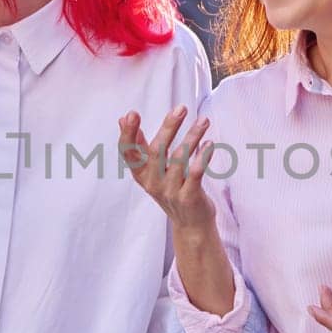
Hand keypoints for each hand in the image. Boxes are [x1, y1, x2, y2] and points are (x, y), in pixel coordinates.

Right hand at [118, 107, 215, 231]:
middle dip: (168, 127)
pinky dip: (202, 156)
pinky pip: (195, 173)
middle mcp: (153, 183)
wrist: (191, 224)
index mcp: (141, 174)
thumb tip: (122, 118)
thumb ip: (139, 145)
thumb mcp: (151, 170)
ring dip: (192, 137)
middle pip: (156, 151)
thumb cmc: (172, 190)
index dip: (128, 134)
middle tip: (181, 108)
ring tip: (204, 120)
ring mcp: (170, 191)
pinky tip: (209, 143)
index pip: (128, 153)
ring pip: (180, 159)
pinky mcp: (189, 198)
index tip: (131, 114)